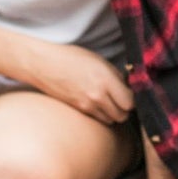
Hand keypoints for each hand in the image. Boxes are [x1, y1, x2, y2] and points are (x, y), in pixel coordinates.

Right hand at [20, 42, 134, 123]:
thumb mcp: (99, 61)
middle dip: (125, 108)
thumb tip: (129, 87)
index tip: (131, 93)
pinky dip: (101, 114)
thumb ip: (116, 76)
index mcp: (105, 80)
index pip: (130, 102)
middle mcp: (97, 96)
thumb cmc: (72, 58)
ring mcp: (86, 106)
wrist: (44, 65)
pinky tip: (97, 103)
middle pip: (122, 115)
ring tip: (109, 100)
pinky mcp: (78, 111)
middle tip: (122, 98)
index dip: (133, 99)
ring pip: (111, 120)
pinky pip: (97, 118)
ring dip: (113, 113)